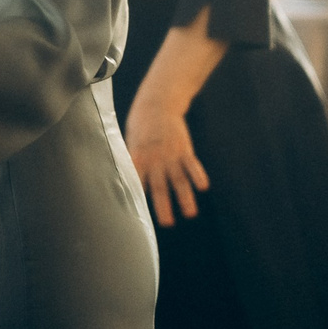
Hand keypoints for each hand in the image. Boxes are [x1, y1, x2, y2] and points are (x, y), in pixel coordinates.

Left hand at [124, 96, 209, 226]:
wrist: (157, 104)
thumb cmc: (139, 127)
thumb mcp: (129, 144)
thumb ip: (131, 164)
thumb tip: (124, 183)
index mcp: (138, 159)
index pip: (137, 183)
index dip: (138, 199)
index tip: (138, 216)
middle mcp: (155, 160)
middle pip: (160, 187)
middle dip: (164, 206)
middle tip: (167, 223)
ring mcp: (171, 155)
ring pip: (180, 180)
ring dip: (185, 197)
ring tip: (190, 213)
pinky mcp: (184, 149)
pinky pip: (193, 165)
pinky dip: (198, 175)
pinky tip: (203, 187)